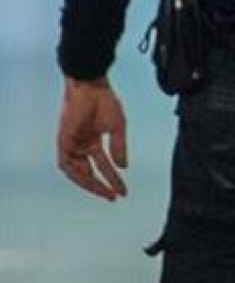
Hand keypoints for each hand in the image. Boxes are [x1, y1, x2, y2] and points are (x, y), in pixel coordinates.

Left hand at [57, 76, 128, 201]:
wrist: (90, 86)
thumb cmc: (104, 100)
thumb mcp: (117, 127)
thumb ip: (119, 147)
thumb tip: (123, 166)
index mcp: (93, 142)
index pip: (104, 166)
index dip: (113, 180)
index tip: (123, 191)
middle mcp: (81, 145)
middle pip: (87, 173)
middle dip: (100, 186)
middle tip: (112, 196)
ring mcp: (72, 143)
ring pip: (76, 172)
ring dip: (88, 183)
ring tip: (103, 191)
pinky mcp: (64, 140)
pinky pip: (66, 162)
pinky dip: (76, 171)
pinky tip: (88, 177)